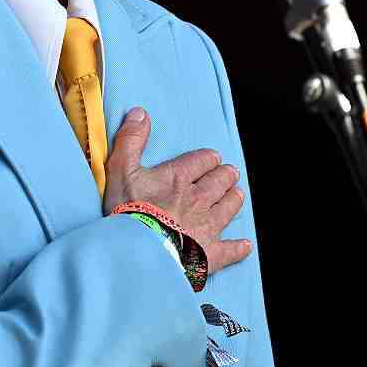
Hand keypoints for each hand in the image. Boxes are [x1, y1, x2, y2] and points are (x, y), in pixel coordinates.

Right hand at [102, 107, 252, 273]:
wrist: (136, 253)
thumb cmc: (126, 212)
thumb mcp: (121, 170)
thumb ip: (130, 140)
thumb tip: (140, 112)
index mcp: (179, 178)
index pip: (202, 161)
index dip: (208, 159)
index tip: (211, 159)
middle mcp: (198, 200)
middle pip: (220, 182)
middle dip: (225, 176)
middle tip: (229, 174)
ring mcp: (207, 227)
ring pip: (228, 208)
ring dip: (233, 200)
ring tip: (237, 195)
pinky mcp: (209, 255)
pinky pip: (230, 250)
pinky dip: (238, 247)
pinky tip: (245, 245)